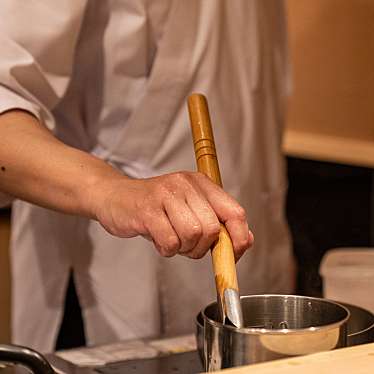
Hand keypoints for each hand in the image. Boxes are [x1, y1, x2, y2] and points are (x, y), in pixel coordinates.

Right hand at [92, 171, 253, 259]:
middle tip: (188, 246)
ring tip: (172, 240)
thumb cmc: (156, 208)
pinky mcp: (147, 210)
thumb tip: (246, 240)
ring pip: (193, 235)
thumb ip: (218, 223)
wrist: (115, 197)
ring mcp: (166, 195)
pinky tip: (158, 239)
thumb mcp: (190, 210)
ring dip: (183, 248)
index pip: (235, 212)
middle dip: (203, 248)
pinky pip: (170, 242)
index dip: (238, 238)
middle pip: (213, 228)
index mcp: (201, 183)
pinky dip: (166, 249)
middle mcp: (186, 184)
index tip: (232, 254)